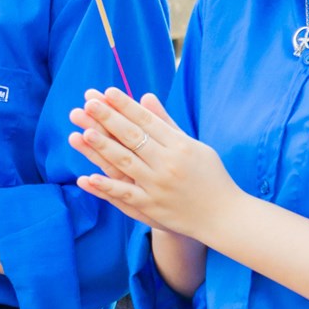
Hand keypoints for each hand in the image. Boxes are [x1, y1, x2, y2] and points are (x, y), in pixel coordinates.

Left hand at [68, 87, 240, 240]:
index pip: (147, 121)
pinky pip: (125, 195)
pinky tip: (88, 177)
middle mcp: (168, 163)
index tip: (107, 92)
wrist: (223, 215)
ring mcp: (159, 186)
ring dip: (104, 148)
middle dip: (109, 119)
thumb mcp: (193, 145)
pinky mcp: (152, 207)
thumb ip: (166, 122)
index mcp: (180, 145)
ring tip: (85, 133)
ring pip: (126, 163)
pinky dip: (107, 187)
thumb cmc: (209, 176)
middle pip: (133, 137)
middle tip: (89, 103)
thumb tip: (145, 96)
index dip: (126, 106)